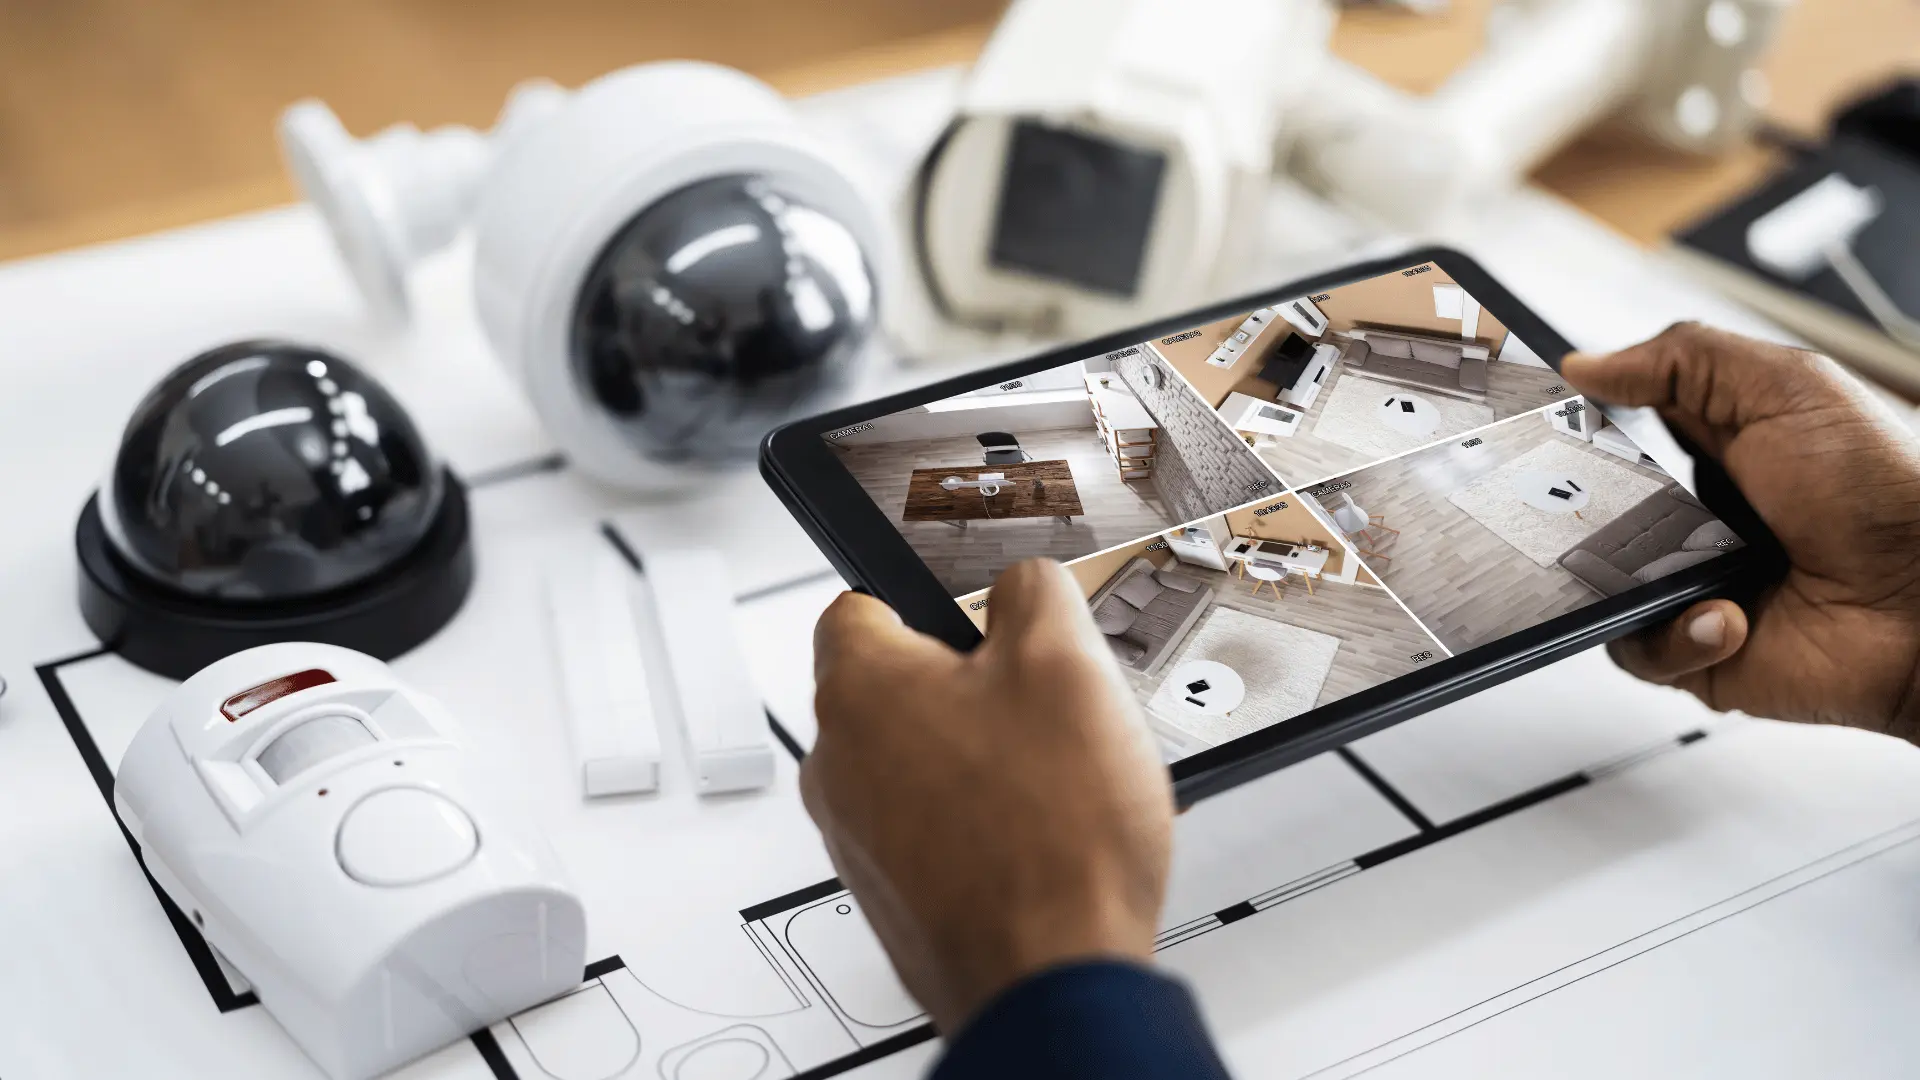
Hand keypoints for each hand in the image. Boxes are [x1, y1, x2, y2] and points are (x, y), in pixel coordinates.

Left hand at [803, 559, 1172, 1033]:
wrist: (1051, 979)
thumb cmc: (1049, 840)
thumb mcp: (1067, 663)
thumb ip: (1033, 592)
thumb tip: (1022, 584)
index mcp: (859, 690)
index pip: (860, 601)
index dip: (928, 597)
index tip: (972, 610)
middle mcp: (839, 766)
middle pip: (901, 688)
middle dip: (973, 687)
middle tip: (1043, 705)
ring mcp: (860, 837)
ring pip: (923, 761)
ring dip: (984, 758)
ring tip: (1056, 780)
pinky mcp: (894, 894)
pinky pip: (935, 829)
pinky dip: (985, 823)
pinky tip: (1045, 836)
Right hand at [1561, 324, 1919, 739]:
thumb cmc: (1892, 493)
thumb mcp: (1789, 387)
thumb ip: (1682, 359)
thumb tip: (1588, 362)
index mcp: (1713, 444)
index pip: (1614, 426)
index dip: (1577, 424)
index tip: (1552, 421)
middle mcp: (1695, 514)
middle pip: (1588, 506)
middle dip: (1585, 506)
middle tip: (1614, 503)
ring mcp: (1689, 581)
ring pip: (1595, 582)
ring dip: (1635, 578)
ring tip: (1697, 570)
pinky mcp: (1692, 647)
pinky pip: (1634, 647)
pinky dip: (1675, 636)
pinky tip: (1728, 617)